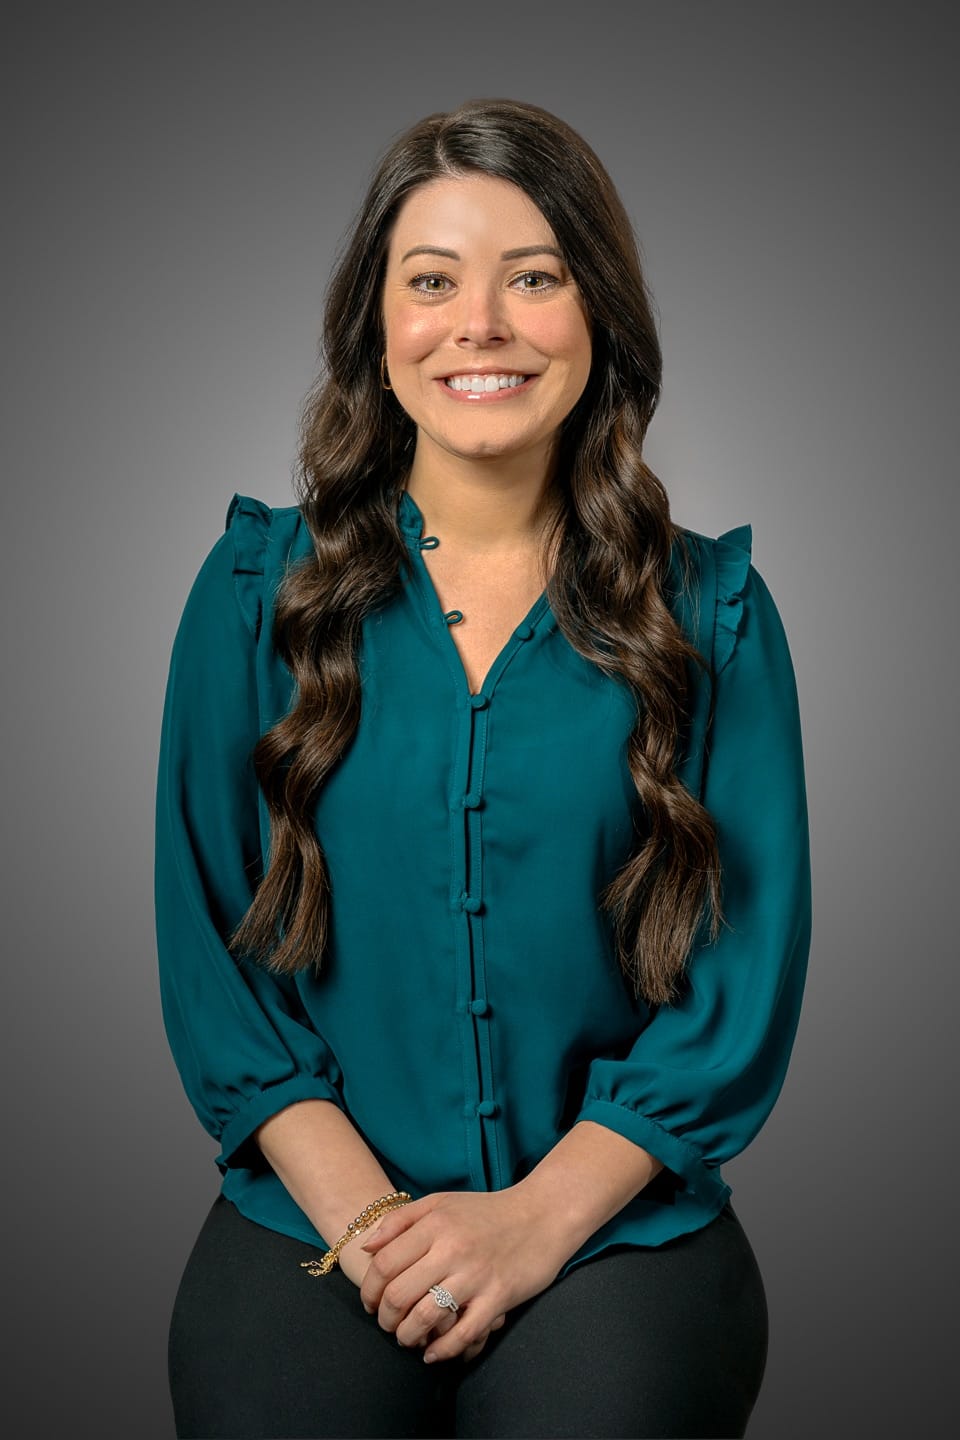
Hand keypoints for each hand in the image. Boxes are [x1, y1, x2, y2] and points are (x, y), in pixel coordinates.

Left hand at [357, 1188, 564, 1363]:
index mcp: (435, 1224)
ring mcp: (476, 1275)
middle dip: (385, 1318)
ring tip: (407, 1338)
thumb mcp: (441, 1203)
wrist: (542, 1214)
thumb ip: (401, 1220)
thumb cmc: (487, 1210)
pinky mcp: (498, 1297)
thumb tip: (367, 1248)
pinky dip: (442, 1351)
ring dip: (408, 1336)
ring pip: (425, 1318)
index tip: (371, 1303)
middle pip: (399, 1294)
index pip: (384, 1264)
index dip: (370, 1290)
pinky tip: (433, 1354)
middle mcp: (452, 1249)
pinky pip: (463, 1334)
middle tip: (388, 1324)